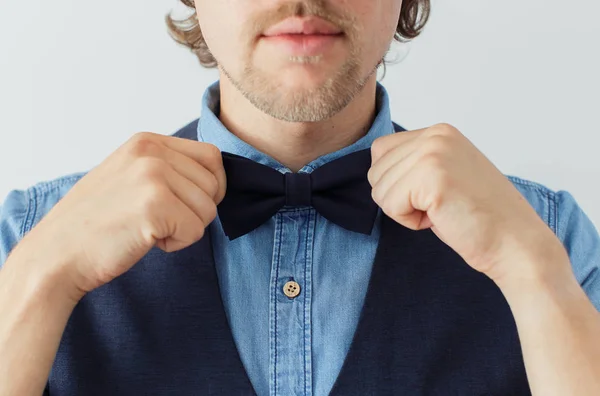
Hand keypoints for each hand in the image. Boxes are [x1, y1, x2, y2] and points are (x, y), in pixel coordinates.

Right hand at [18, 132, 225, 296]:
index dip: (210, 186)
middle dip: (196, 211)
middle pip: (214, 184)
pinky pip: (196, 231)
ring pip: (208, 209)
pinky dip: (176, 244)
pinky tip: (145, 241)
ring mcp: (153, 176)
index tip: (187, 205)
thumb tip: (215, 176)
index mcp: (146, 142)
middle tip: (159, 221)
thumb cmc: (95, 223)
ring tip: (148, 229)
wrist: (56, 254)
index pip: (211, 156)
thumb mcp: (129, 176)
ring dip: (185, 228)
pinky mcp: (155, 205)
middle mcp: (151, 152)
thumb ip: (166, 168)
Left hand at [368, 123, 566, 281]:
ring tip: (441, 211)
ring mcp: (434, 154)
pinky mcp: (432, 179)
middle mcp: (436, 135)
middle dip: (398, 197)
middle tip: (438, 206)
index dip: (397, 182)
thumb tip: (377, 168)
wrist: (515, 244)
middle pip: (376, 170)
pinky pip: (391, 204)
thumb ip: (414, 162)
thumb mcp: (443, 174)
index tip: (431, 194)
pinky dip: (410, 221)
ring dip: (404, 210)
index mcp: (439, 132)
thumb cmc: (478, 217)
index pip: (381, 150)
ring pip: (380, 189)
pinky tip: (440, 219)